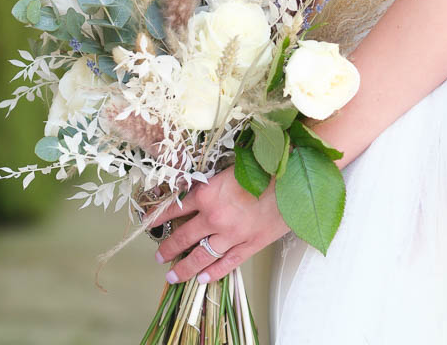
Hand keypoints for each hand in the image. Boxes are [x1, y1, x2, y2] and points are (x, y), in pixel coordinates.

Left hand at [147, 168, 290, 284]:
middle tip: (159, 256)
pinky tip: (203, 278)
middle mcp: (215, 217)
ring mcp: (232, 234)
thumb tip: (197, 188)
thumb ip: (213, 181)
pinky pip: (227, 263)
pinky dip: (213, 273)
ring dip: (184, 268)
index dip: (159, 217)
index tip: (149, 224)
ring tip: (173, 276)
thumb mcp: (232, 167)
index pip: (175, 208)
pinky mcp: (251, 245)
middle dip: (168, 248)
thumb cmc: (266, 166)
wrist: (297, 177)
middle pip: (183, 237)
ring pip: (201, 256)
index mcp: (208, 192)